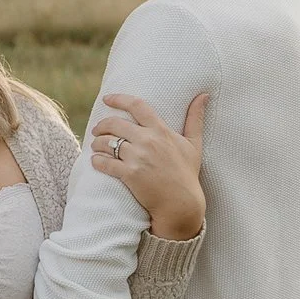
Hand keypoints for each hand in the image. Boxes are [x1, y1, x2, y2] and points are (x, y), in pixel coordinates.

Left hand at [90, 89, 207, 239]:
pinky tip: (95, 160)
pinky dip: (97, 160)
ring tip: (96, 145)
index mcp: (161, 131)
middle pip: (115, 123)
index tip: (107, 98)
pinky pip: (105, 163)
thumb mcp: (194, 143)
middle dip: (102, 125)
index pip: (137, 106)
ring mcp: (138, 158)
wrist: (181, 203)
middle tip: (97, 129)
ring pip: (107, 143)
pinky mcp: (129, 174)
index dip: (119, 99)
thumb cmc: (187, 173)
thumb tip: (204, 94)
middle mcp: (148, 141)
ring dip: (97, 143)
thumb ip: (195, 118)